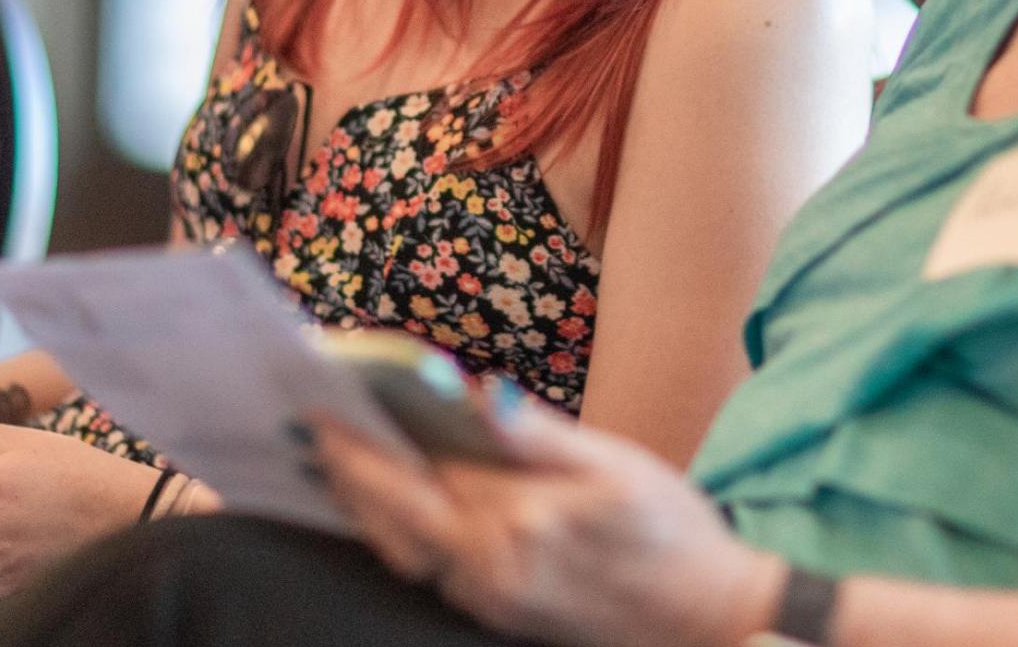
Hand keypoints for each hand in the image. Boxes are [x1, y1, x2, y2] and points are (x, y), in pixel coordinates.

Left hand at [312, 403, 778, 646]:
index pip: (417, 475)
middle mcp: (491, 569)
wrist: (709, 622)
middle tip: (307, 429)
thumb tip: (480, 395)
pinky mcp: (497, 613)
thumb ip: (540, 436)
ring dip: (365, 505)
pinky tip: (391, 503)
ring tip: (334, 459)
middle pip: (393, 519)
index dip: (362, 442)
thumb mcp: (617, 468)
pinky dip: (398, 532)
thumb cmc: (674, 534)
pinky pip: (428, 568)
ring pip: (403, 549)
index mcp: (517, 524)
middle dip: (346, 474)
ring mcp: (491, 598)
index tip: (321, 407)